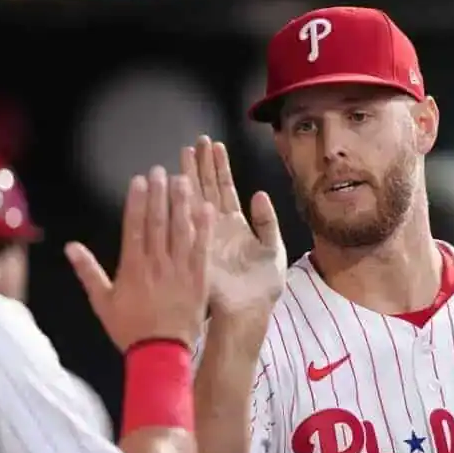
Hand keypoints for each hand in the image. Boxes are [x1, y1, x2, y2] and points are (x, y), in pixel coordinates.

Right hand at [66, 166, 213, 351]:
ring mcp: (180, 270)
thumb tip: (70, 247)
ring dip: (182, 203)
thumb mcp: (103, 302)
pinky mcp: (199, 279)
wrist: (161, 355)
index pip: (134, 226)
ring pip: (182, 230)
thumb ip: (88, 271)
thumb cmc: (130, 330)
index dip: (137, 201)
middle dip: (159, 194)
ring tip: (183, 180)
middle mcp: (157, 264)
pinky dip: (204, 228)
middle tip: (161, 171)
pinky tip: (206, 208)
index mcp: (133, 267)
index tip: (139, 180)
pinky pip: (202, 249)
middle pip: (158, 222)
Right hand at [181, 136, 285, 315]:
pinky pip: (190, 220)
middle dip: (201, 164)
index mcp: (236, 225)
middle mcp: (217, 226)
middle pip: (207, 188)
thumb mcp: (274, 250)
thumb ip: (267, 222)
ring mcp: (205, 234)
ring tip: (186, 151)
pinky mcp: (197, 246)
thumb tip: (259, 195)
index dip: (219, 167)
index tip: (213, 146)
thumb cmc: (262, 287)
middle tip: (196, 141)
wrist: (249, 311)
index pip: (225, 189)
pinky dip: (185, 202)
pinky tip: (180, 181)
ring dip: (191, 175)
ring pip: (196, 198)